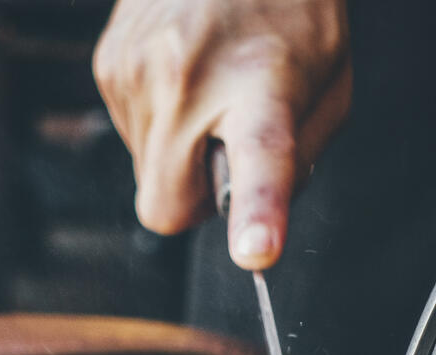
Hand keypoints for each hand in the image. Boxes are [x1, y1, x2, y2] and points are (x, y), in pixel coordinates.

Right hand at [93, 0, 349, 269]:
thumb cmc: (286, 10)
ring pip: (144, 174)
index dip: (257, 211)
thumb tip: (250, 219)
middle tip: (225, 147)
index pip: (259, 160)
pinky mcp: (108, 65)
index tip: (256, 250)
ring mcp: (137, 72)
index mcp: (263, 86)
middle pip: (166, 208)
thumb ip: (295, 162)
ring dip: (176, 152)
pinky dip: (157, 121)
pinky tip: (181, 74)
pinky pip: (129, 135)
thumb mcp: (328, 87)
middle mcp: (189, 79)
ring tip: (206, 91)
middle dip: (193, 199)